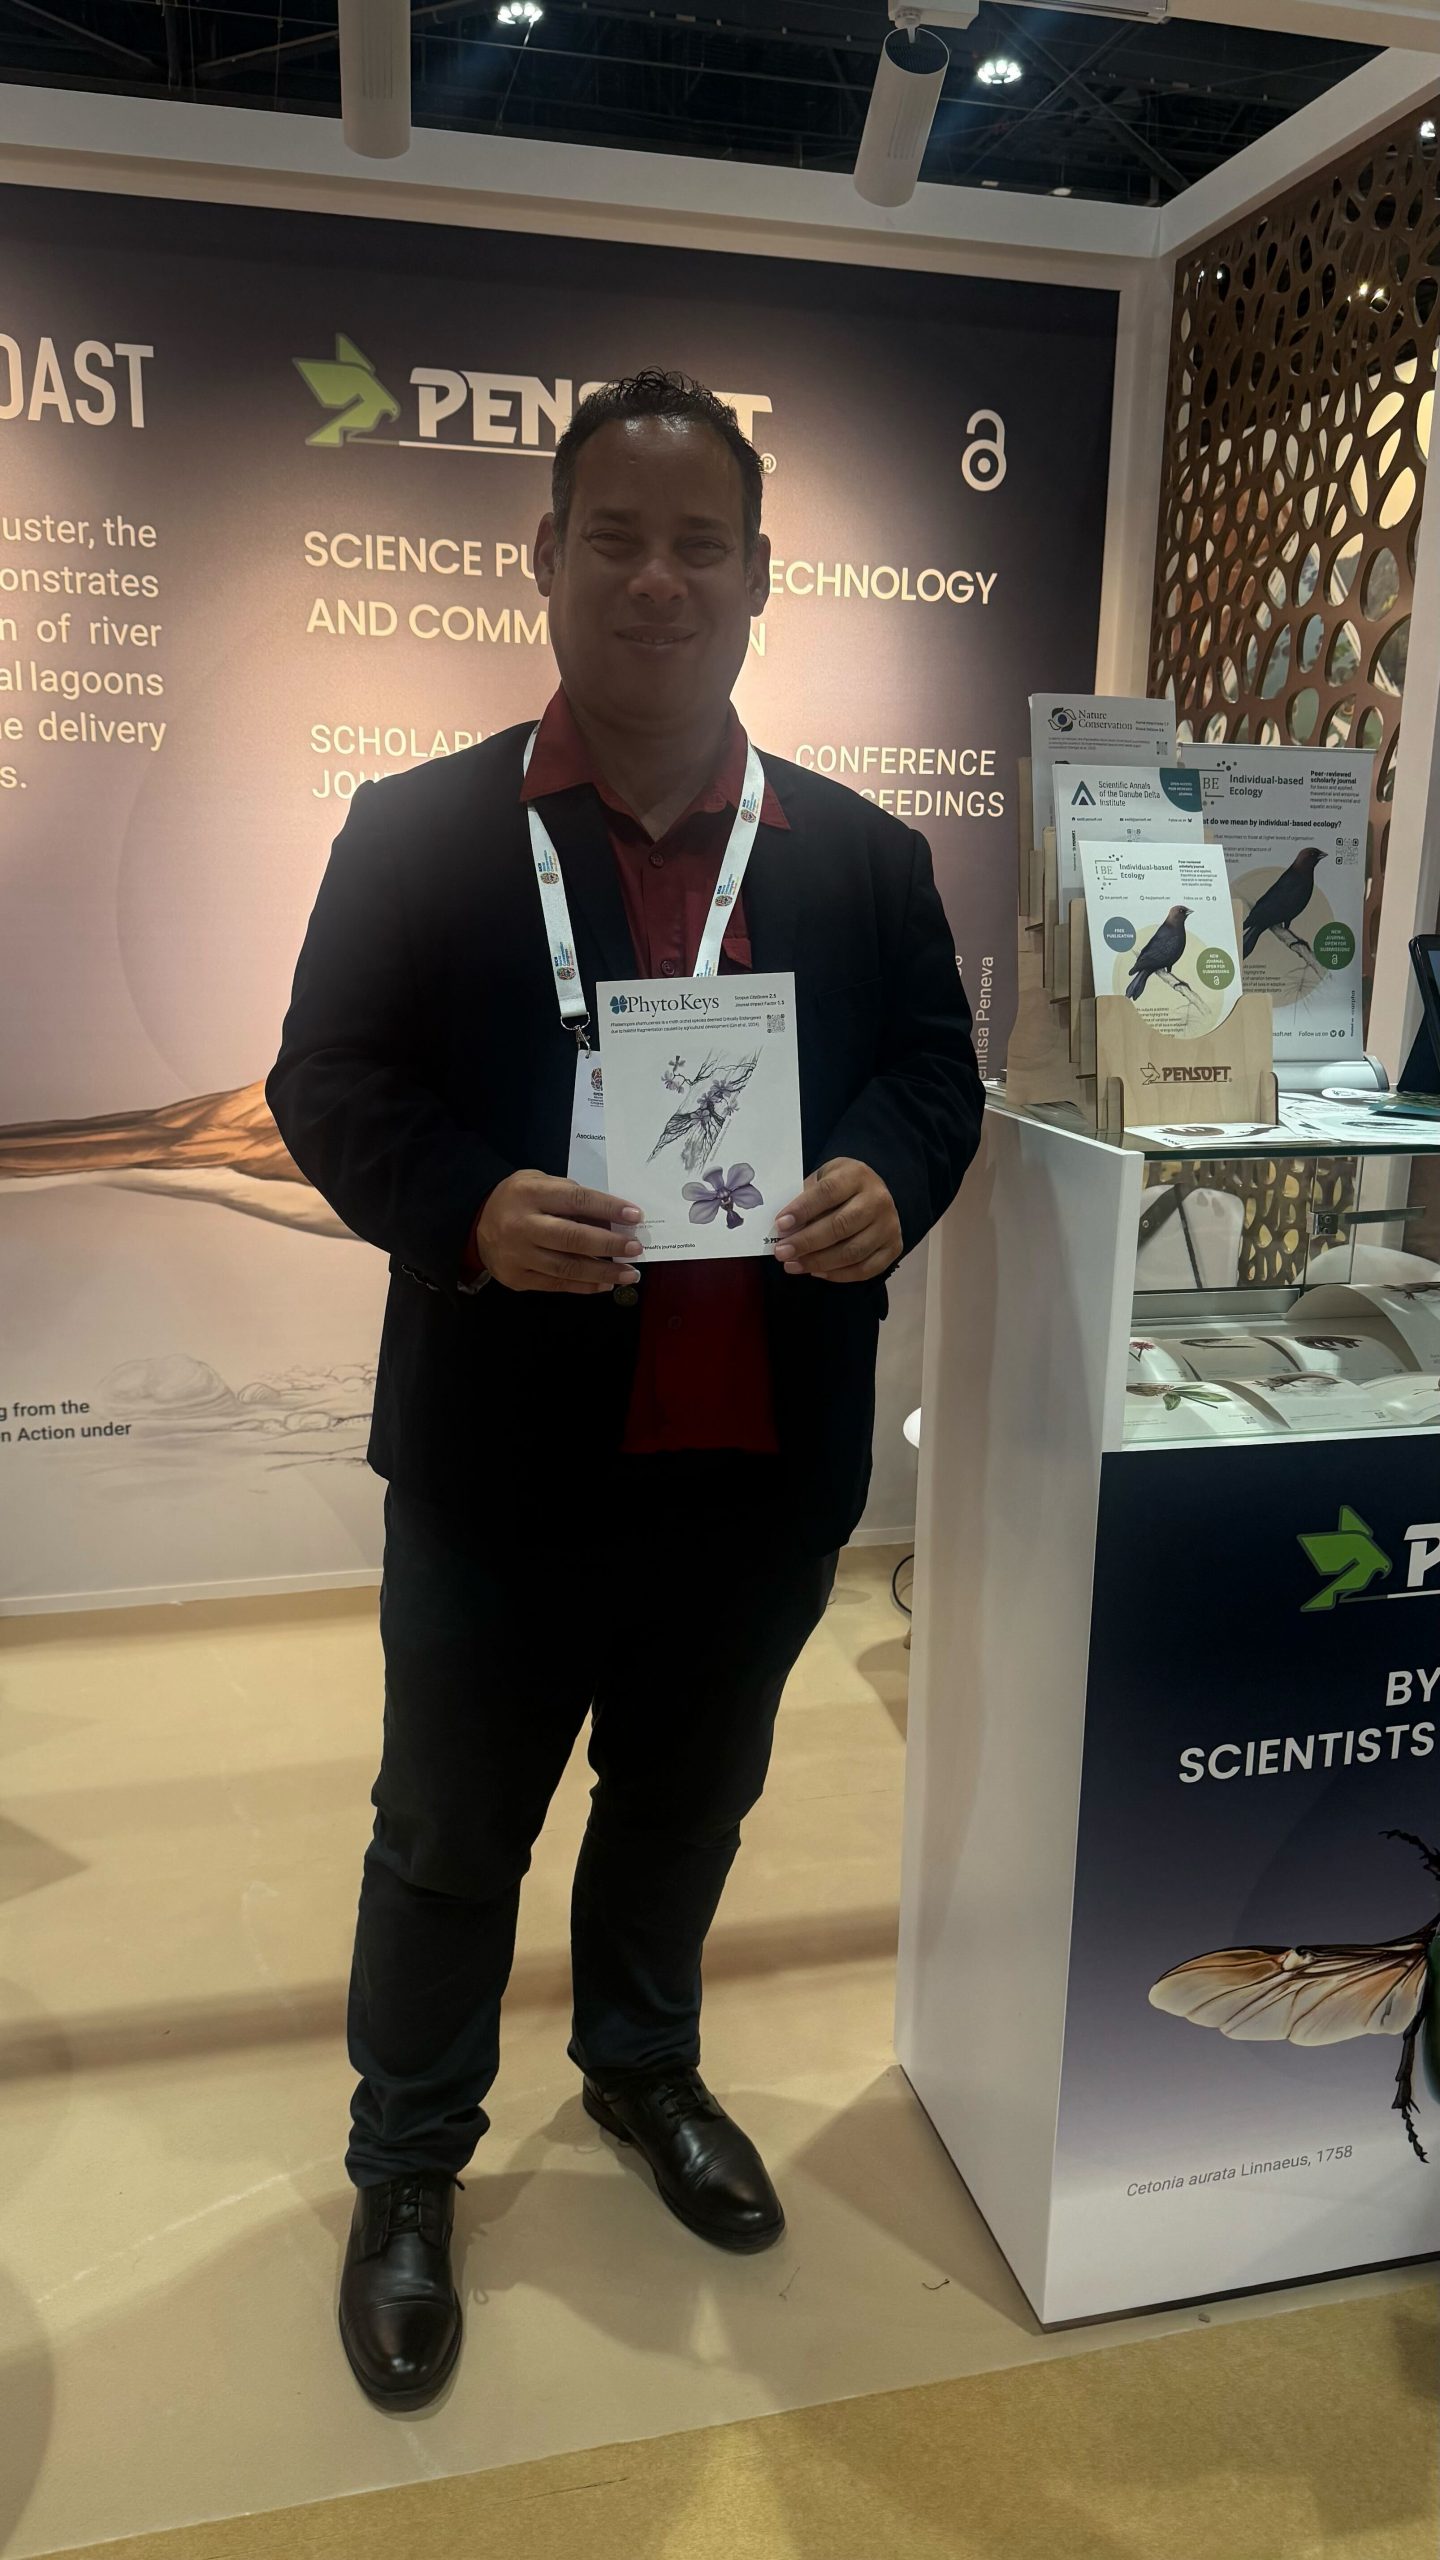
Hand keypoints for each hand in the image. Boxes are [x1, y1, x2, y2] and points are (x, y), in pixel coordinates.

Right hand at [474, 1173, 642, 1294]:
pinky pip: (556, 1284)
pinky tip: (605, 1283)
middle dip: (609, 1244)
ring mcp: (518, 1255)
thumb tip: (612, 1218)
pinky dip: (584, 1286)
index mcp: (529, 1194)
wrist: (476, 1225)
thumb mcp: (540, 1184)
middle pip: (571, 1238)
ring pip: (566, 1268)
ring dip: (603, 1272)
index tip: (635, 1216)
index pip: (576, 1200)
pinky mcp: (517, 1278)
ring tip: (629, 1273)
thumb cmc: (518, 1200)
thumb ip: (572, 1197)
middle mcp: (522, 1225)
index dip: (608, 1208)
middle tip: (635, 1248)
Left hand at [773, 1158, 900, 1282]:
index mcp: (857, 1175)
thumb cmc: (840, 1187)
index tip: (780, 1225)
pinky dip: (838, 1274)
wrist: (875, 1192)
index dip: (803, 1210)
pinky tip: (816, 1272)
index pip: (828, 1193)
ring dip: (818, 1262)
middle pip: (840, 1225)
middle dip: (807, 1242)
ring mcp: (889, 1225)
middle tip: (781, 1252)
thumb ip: (805, 1198)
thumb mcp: (823, 1179)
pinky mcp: (894, 1247)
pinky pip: (865, 1269)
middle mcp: (878, 1199)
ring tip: (792, 1265)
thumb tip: (783, 1228)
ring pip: (852, 1251)